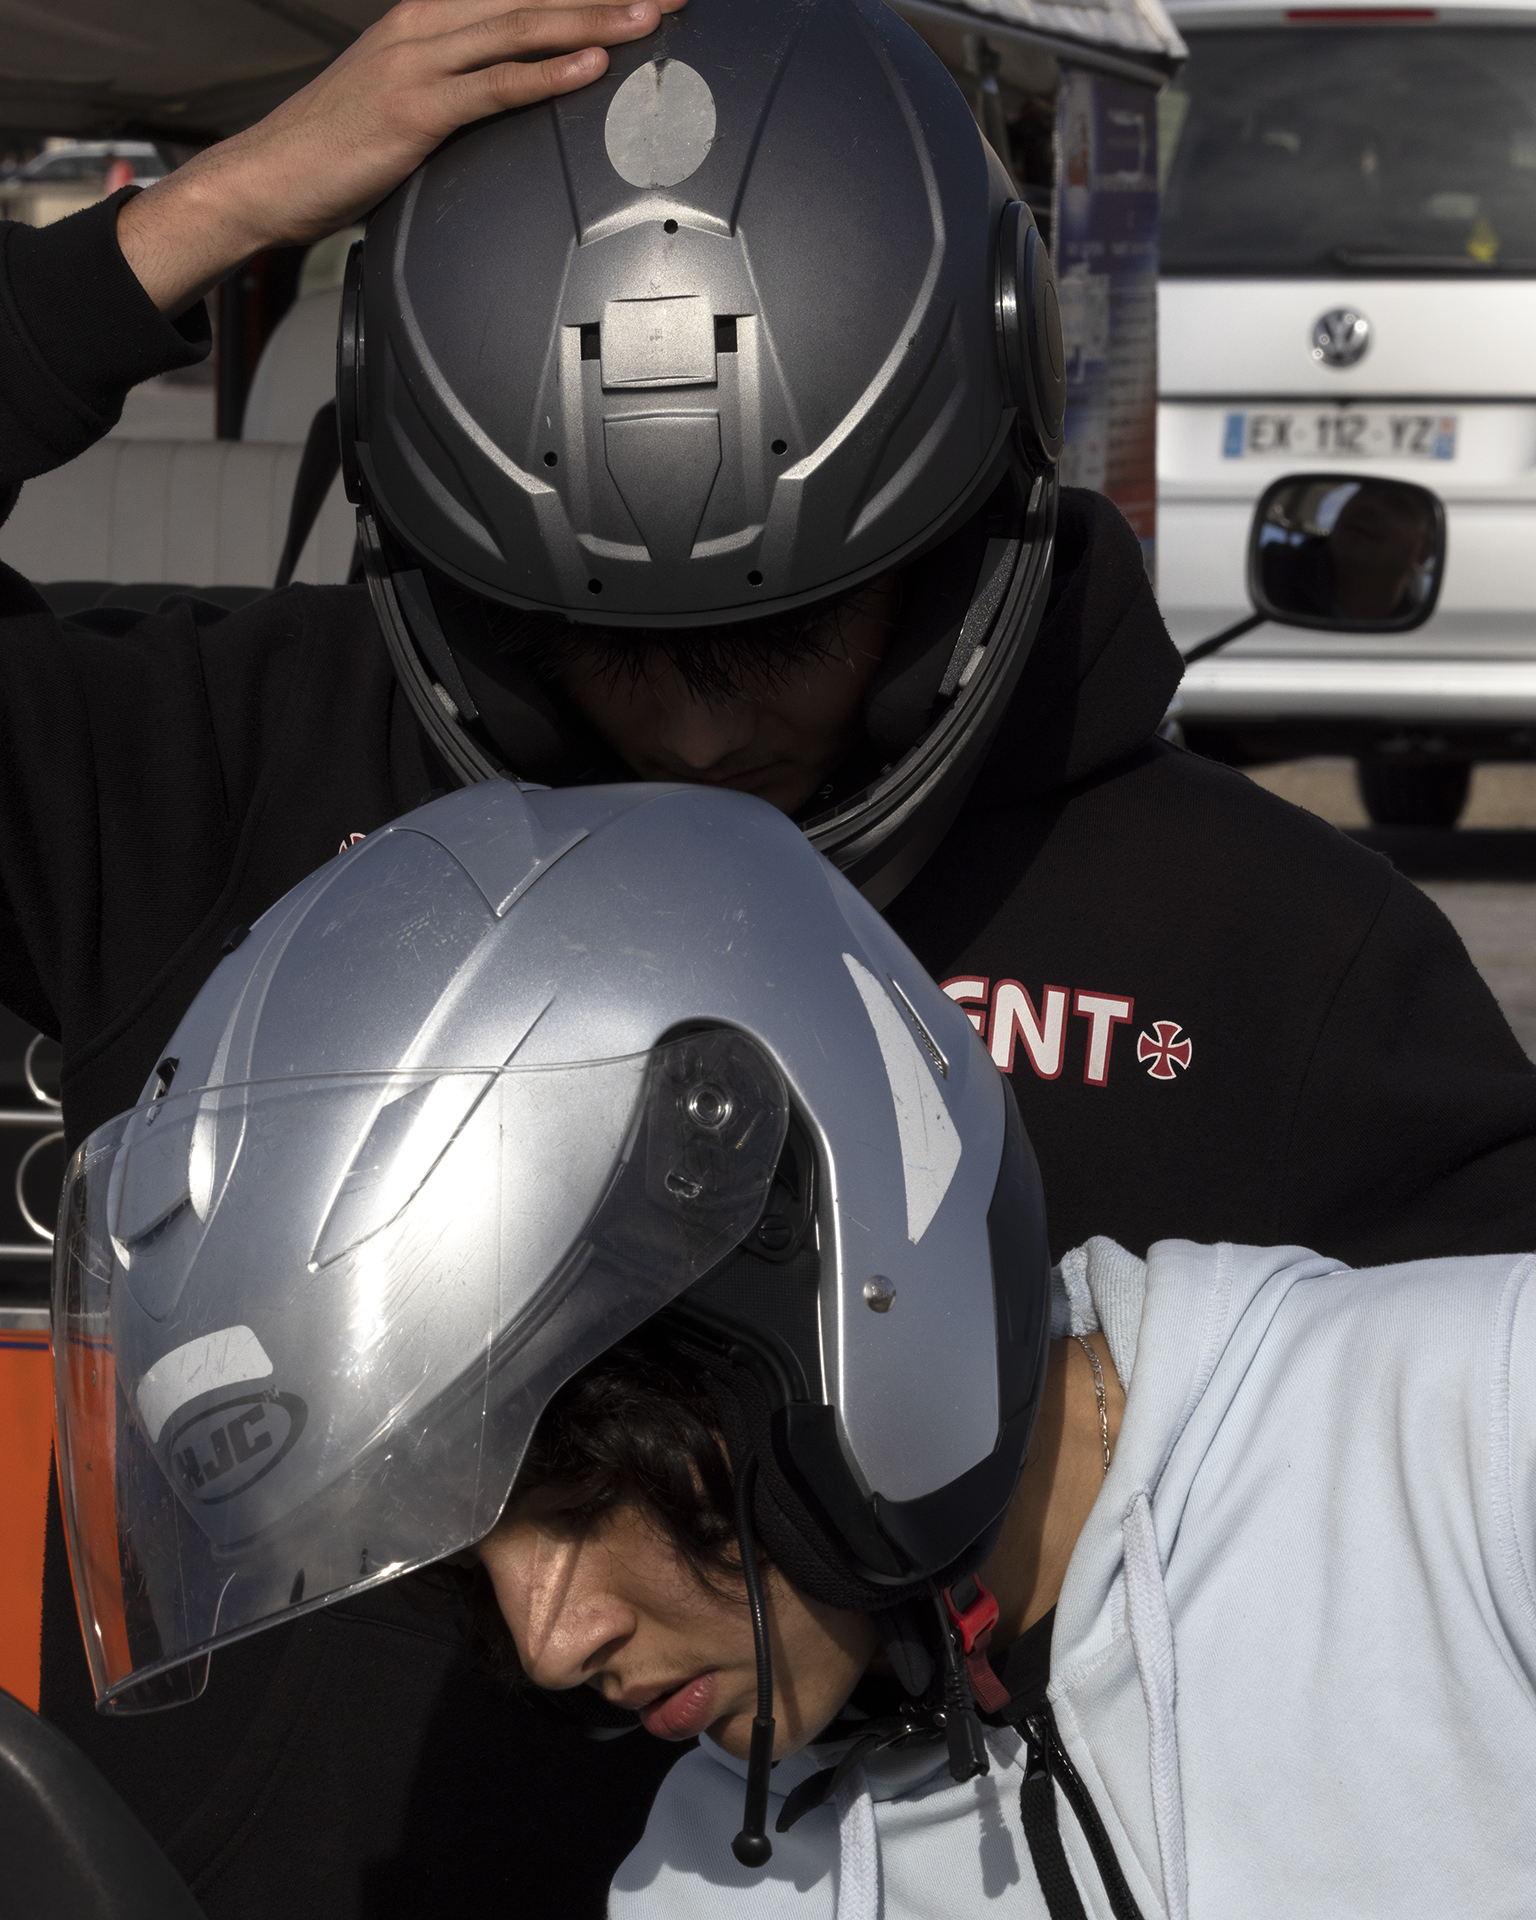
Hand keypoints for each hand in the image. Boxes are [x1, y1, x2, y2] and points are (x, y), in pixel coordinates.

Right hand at [116, 0, 683, 314]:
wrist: (265, 178)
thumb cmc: (336, 148)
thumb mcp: (410, 99)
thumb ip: (465, 86)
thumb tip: (519, 88)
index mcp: (428, 17)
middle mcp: (426, 24)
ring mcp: (420, 63)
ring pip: (522, 28)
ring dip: (593, 19)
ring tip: (650, 15)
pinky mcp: (415, 109)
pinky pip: (493, 87)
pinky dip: (545, 74)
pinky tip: (589, 66)